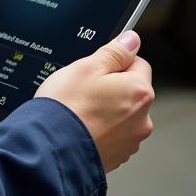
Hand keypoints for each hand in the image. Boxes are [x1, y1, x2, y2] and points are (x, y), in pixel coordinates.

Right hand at [35, 30, 154, 172]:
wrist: (52, 146)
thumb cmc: (68, 106)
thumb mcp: (87, 66)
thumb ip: (115, 51)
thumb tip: (132, 40)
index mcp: (139, 91)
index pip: (138, 63)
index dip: (115, 62)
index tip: (97, 68)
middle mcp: (143, 118)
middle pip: (130, 90)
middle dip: (111, 87)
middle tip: (84, 88)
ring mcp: (131, 140)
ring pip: (121, 114)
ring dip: (106, 109)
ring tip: (80, 109)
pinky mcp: (118, 155)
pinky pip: (112, 134)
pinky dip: (100, 128)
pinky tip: (81, 125)